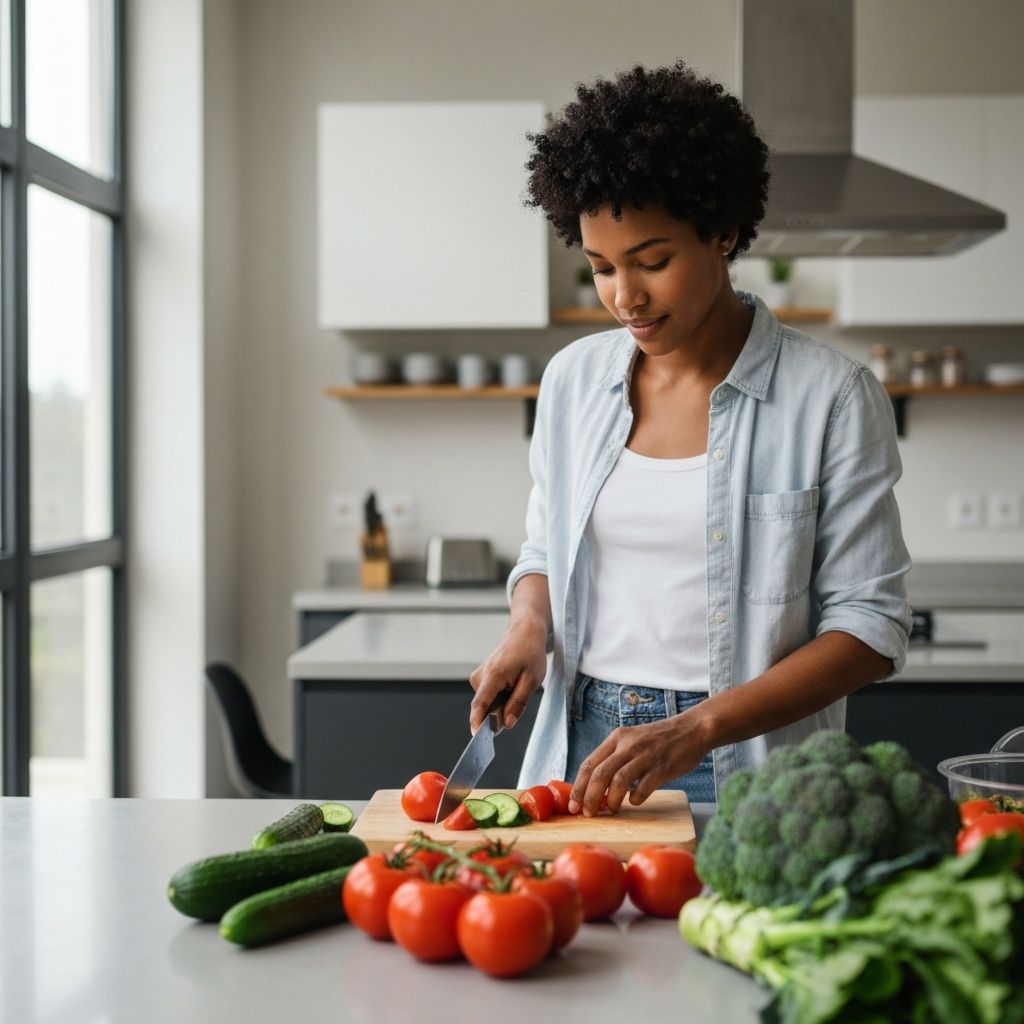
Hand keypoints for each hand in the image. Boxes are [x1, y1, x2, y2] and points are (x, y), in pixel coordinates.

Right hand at [468, 618, 547, 731]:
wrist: (523, 634)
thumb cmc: (529, 655)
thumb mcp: (531, 681)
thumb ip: (518, 704)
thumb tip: (507, 724)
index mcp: (493, 675)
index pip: (480, 704)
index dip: (477, 721)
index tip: (476, 736)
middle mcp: (481, 675)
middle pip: (485, 706)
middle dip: (500, 711)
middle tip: (518, 695)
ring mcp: (478, 676)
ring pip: (487, 701)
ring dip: (501, 702)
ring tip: (516, 685)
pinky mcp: (479, 677)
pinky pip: (487, 695)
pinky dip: (499, 696)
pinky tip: (509, 683)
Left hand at [568, 712, 709, 815]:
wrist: (692, 729)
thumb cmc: (659, 740)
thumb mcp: (631, 741)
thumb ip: (615, 758)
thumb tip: (594, 786)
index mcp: (616, 738)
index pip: (588, 764)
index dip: (578, 787)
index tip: (574, 806)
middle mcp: (628, 745)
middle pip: (599, 775)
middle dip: (589, 798)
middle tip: (588, 814)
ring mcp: (645, 756)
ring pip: (618, 781)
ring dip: (611, 801)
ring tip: (612, 810)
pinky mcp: (662, 767)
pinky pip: (643, 788)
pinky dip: (636, 799)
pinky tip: (635, 801)